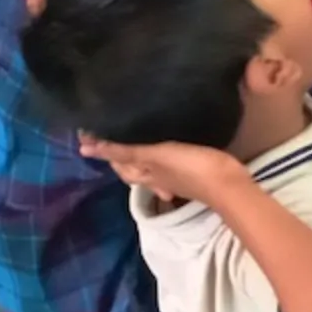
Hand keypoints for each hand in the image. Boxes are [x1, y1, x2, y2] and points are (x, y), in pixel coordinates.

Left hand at [78, 135, 246, 203]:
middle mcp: (152, 176)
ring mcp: (170, 176)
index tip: (88, 129)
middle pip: (127, 165)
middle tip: (107, 127)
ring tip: (130, 135)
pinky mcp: (186, 170)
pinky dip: (157, 155)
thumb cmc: (190, 168)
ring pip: (144, 165)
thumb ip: (123, 151)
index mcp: (142, 173)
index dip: (100, 147)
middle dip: (116, 150)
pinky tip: (165, 146)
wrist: (226, 184)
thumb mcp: (154, 156)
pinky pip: (163, 163)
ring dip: (134, 153)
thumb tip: (86, 149)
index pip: (114, 159)